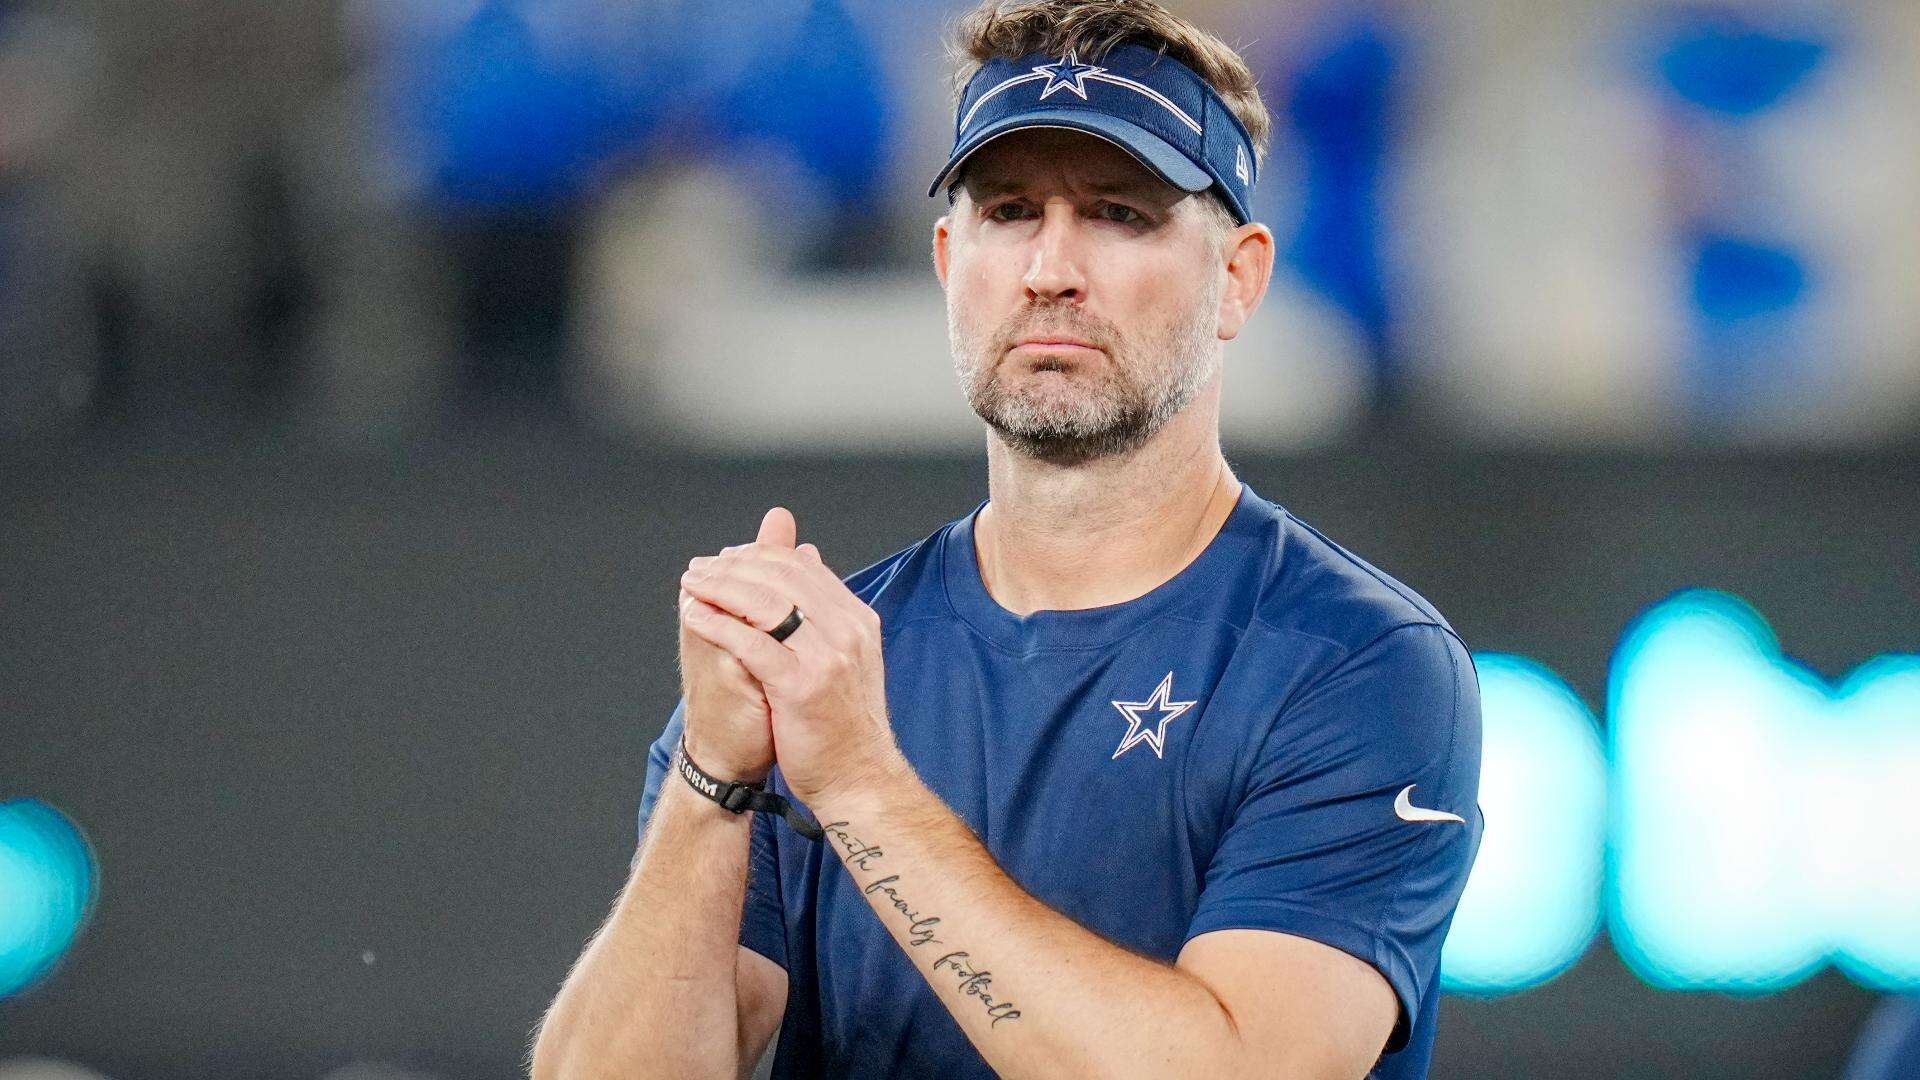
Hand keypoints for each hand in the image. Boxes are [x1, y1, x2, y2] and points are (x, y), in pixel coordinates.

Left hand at [677, 512, 906, 807]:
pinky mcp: (801, 685)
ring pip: (766, 602)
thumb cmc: (843, 723)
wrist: (858, 778)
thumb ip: (823, 608)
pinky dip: (718, 624)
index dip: (757, 555)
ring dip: (720, 587)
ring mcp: (826, 657)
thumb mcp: (843, 655)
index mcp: (855, 620)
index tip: (725, 559)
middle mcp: (846, 631)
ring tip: (692, 584)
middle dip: (733, 566)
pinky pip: (752, 642)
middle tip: (699, 568)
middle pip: (782, 576)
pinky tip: (695, 617)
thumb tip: (805, 555)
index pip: (802, 567)